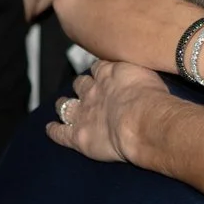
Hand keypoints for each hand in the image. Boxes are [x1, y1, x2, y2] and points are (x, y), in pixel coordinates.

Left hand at [45, 61, 169, 163]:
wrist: (142, 120)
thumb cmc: (153, 99)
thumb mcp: (149, 75)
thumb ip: (139, 74)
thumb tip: (140, 75)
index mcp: (110, 73)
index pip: (99, 68)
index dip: (99, 71)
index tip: (101, 73)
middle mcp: (93, 90)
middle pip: (80, 84)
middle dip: (81, 86)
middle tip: (83, 90)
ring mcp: (83, 113)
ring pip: (66, 106)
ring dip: (64, 105)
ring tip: (63, 105)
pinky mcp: (78, 135)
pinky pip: (60, 132)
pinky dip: (54, 131)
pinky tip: (50, 129)